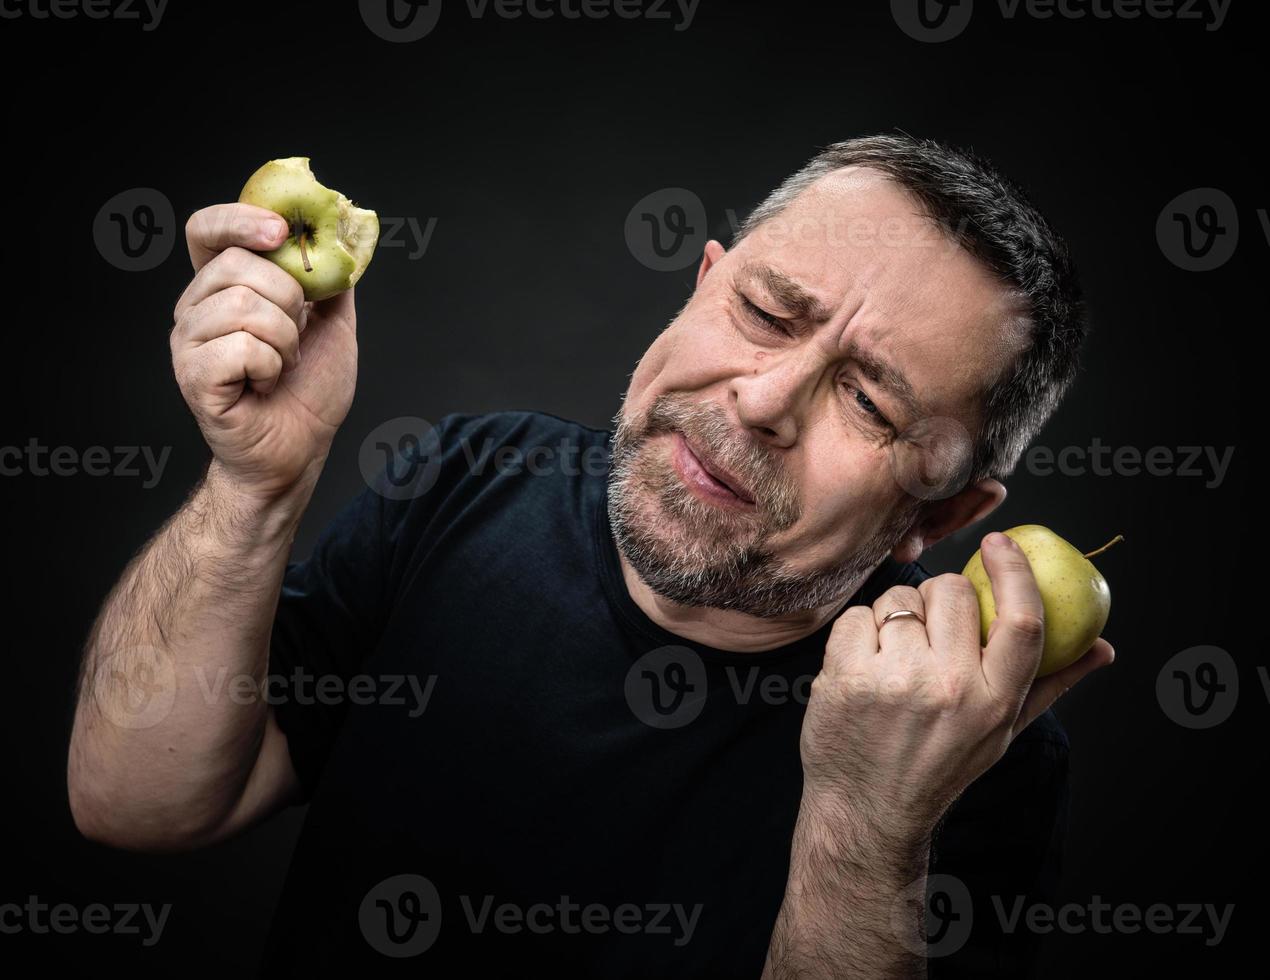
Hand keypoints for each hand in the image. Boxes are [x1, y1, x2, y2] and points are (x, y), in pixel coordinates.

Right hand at [170, 203, 358, 500]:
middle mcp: (196, 308)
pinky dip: (270, 367)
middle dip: (289, 301)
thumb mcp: (333, 322)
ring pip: (243, 306)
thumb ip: (330, 276)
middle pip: (237, 265)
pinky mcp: (193, 375)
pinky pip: (240, 346)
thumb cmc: (309, 391)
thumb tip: (342, 232)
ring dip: (284, 341)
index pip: (207, 229)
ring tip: (280, 366)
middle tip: (294, 341)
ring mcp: (188, 342)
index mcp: (222, 287)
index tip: (282, 231)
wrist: (301, 449)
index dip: (239, 218)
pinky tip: (264, 384)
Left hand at [798, 531, 1114, 850]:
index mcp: (995, 701)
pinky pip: (858, 616)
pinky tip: (863, 667)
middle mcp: (949, 689)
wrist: (866, 810)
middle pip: (952, 592)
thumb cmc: (938, 765)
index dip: (1014, 572)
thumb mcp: (1000, 733)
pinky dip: (859, 632)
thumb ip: (1051, 685)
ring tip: (894, 660)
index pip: (1022, 621)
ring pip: (900, 599)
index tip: (1000, 543)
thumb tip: (1104, 648)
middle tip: (929, 631)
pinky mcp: (847, 676)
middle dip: (940, 599)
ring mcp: (895, 681)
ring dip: (896, 618)